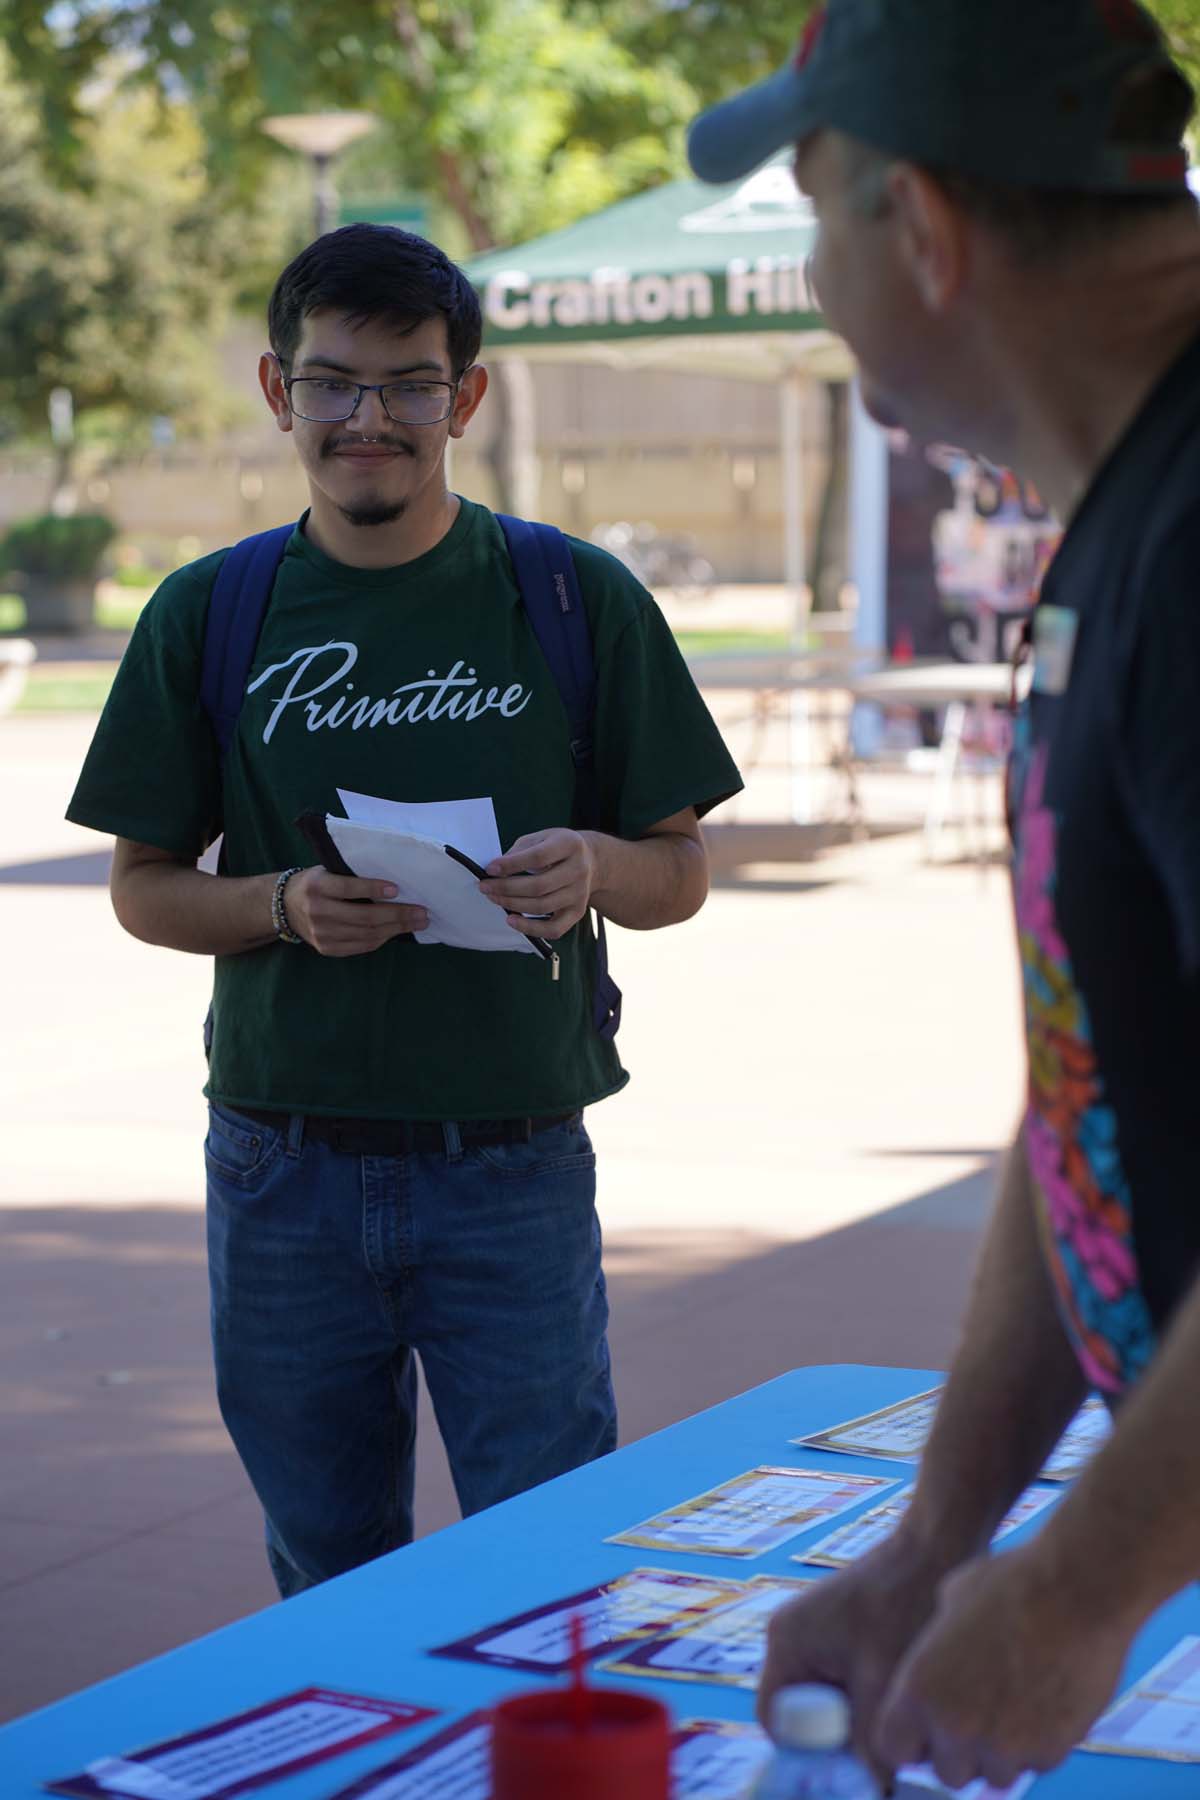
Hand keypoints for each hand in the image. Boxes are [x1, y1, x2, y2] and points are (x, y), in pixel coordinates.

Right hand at [281, 867, 427, 957]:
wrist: (284, 907)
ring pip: (366, 934)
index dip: (373, 889)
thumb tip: (393, 883)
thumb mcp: (326, 872)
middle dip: (397, 915)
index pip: (348, 889)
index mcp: (316, 886)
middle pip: (364, 916)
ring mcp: (321, 934)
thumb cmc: (316, 883)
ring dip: (396, 929)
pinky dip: (382, 939)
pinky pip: (361, 946)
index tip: (397, 889)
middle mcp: (317, 911)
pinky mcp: (327, 949)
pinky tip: (397, 932)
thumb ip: (350, 877)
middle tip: (421, 912)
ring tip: (417, 923)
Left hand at [478, 829, 596, 941]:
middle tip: (485, 887)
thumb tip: (496, 871)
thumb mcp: (540, 838)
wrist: (590, 860)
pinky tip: (512, 920)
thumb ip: (520, 851)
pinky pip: (554, 929)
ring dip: (513, 905)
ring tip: (494, 898)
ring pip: (543, 906)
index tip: (490, 869)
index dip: (512, 864)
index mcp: (569, 845)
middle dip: (507, 888)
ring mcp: (580, 893)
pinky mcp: (578, 912)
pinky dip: (531, 929)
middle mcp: (579, 870)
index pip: (538, 857)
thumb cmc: (556, 848)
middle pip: (539, 886)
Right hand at [758, 1530, 946, 1786]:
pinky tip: (899, 1699)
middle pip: (802, 1714)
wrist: (937, 1548)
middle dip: (838, 1739)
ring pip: (828, 1701)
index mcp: (787, 1643)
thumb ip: (870, 1741)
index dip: (808, 1754)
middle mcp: (792, 1638)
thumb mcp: (886, 1683)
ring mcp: (815, 1633)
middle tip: (879, 1753)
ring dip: (858, 1719)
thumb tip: (873, 1790)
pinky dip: (868, 1699)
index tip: (847, 1771)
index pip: (776, 1719)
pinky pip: (843, 1683)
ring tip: (895, 1721)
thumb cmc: (906, 1607)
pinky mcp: (841, 1633)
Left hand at [874, 1542, 1133, 1790]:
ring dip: (998, 1751)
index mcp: (919, 1689)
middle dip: (958, 1750)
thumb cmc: (1010, 1582)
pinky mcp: (1049, 1752)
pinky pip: (1035, 1764)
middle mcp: (955, 1726)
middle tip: (976, 1713)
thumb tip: (939, 1666)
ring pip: (993, 1775)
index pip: (893, 1747)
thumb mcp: (949, 1602)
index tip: (925, 1726)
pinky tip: (1046, 1700)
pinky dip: (1038, 1743)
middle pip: (946, 1771)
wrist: (1075, 1589)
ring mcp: (1004, 1746)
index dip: (910, 1738)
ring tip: (1013, 1704)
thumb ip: (936, 1649)